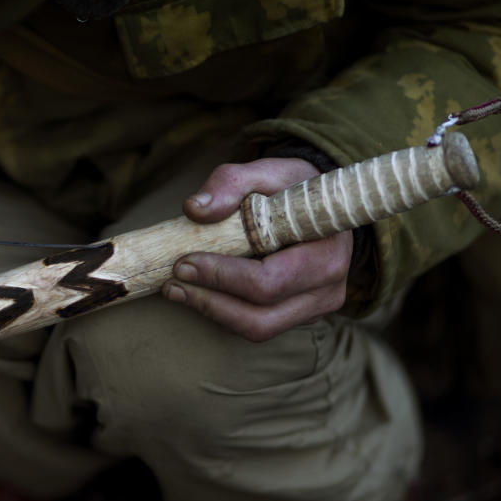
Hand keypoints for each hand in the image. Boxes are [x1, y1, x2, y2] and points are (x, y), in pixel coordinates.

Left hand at [162, 157, 351, 341]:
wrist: (319, 205)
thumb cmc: (291, 188)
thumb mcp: (266, 172)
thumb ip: (230, 183)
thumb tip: (194, 208)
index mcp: (325, 253)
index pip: (268, 281)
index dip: (222, 277)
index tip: (183, 263)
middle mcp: (327, 289)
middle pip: (261, 317)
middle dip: (209, 301)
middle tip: (172, 282)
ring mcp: (314, 308)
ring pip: (257, 329)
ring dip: (211, 312)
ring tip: (176, 290)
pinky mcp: (299, 316)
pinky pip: (257, 325)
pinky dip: (223, 313)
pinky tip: (198, 292)